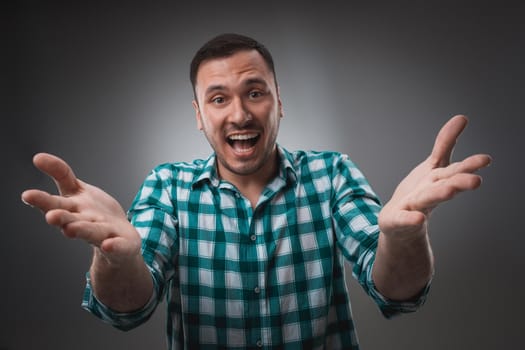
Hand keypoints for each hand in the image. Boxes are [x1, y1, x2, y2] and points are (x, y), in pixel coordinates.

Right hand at [21, 153, 140, 262]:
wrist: (119, 239)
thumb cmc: (94, 212)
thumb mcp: (76, 190)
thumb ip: (60, 174)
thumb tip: (37, 156)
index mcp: (72, 206)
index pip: (58, 197)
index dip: (44, 194)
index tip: (29, 190)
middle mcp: (84, 220)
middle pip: (70, 218)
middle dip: (60, 217)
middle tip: (51, 216)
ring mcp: (102, 233)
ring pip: (91, 231)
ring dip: (81, 230)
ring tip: (70, 229)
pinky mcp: (120, 244)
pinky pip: (117, 245)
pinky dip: (113, 246)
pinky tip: (109, 245)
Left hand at [378, 115, 491, 239]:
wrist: (399, 225)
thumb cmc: (419, 193)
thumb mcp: (433, 166)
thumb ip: (445, 144)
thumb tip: (462, 117)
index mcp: (438, 181)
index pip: (454, 171)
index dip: (469, 165)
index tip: (486, 159)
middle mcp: (429, 194)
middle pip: (444, 186)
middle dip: (459, 182)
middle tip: (476, 180)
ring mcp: (413, 207)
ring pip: (427, 200)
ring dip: (440, 195)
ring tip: (450, 190)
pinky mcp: (397, 219)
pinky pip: (403, 218)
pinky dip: (410, 219)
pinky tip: (418, 218)